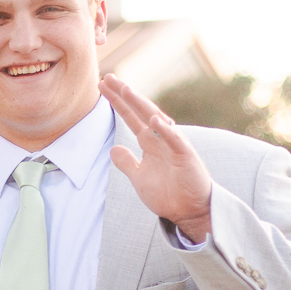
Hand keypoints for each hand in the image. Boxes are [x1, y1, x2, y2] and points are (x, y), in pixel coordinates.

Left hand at [101, 74, 214, 241]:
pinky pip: (176, 141)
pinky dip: (166, 130)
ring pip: (157, 120)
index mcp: (149, 143)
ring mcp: (174, 145)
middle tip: (107, 77)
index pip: (130, 117)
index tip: (101, 87)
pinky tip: (154, 120)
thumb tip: (113, 149)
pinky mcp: (186, 156)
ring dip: (142, 105)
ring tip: (126, 90)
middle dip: (124, 95)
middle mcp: (160, 139)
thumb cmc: (167, 194)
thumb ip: (127, 163)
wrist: (188, 211)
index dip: (116, 103)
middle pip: (140, 112)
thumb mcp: (139, 178)